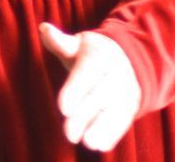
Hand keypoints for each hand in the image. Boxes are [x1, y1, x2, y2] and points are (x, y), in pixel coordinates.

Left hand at [40, 24, 140, 154]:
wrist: (128, 57)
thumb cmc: (92, 53)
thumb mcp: (78, 43)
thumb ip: (61, 42)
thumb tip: (43, 29)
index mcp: (100, 54)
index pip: (87, 73)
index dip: (75, 90)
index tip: (63, 109)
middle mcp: (116, 72)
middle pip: (100, 95)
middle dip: (85, 115)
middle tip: (69, 134)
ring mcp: (126, 89)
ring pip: (114, 110)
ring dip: (102, 128)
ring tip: (88, 143)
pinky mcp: (131, 104)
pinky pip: (124, 119)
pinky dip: (114, 133)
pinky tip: (101, 145)